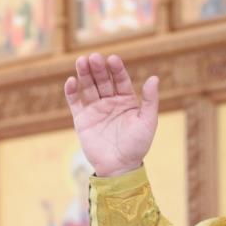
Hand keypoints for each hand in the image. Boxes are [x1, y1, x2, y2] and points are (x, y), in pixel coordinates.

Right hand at [64, 53, 158, 176]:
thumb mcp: (148, 122)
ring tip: (81, 61)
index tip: (113, 59)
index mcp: (126, 100)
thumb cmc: (137, 145)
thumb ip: (150, 100)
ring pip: (88, 87)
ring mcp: (95, 109)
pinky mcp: (82, 119)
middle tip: (94, 58)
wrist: (119, 167)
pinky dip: (72, 92)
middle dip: (98, 69)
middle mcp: (110, 101)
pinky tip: (71, 81)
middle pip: (103, 80)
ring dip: (84, 74)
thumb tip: (154, 78)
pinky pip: (75, 102)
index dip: (117, 69)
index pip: (120, 79)